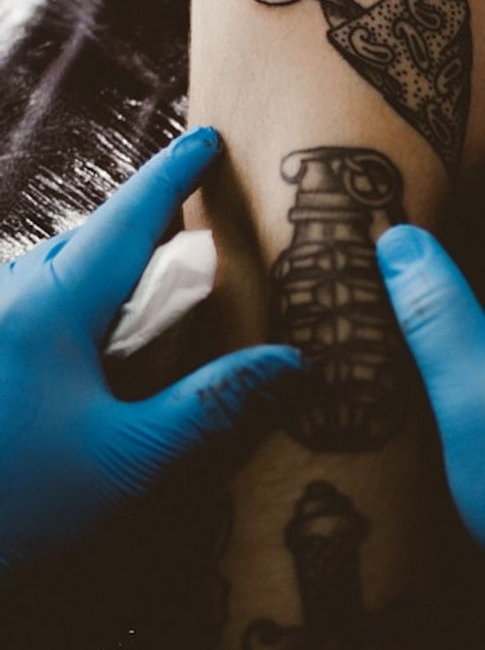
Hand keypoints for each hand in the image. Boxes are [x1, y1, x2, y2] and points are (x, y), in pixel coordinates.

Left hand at [0, 127, 302, 572]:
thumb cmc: (17, 507)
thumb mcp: (131, 459)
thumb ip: (212, 405)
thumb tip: (291, 364)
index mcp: (44, 313)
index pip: (123, 225)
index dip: (171, 179)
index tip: (206, 141)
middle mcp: (2, 305)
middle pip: (82, 241)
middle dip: (137, 223)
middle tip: (187, 222)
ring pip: (49, 272)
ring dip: (101, 264)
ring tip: (142, 281)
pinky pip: (27, 304)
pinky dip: (71, 300)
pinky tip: (87, 338)